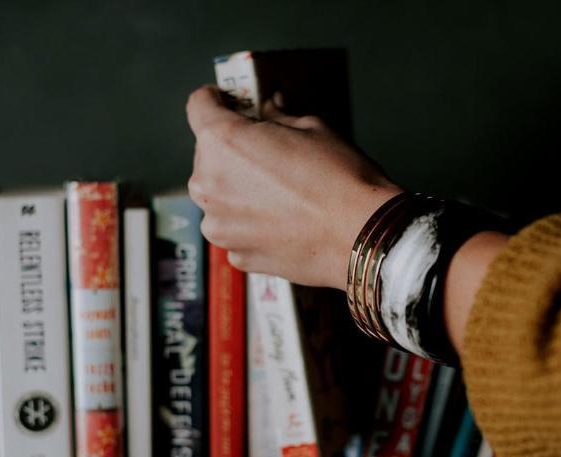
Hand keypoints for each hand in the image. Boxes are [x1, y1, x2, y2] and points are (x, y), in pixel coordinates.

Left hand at [185, 85, 401, 288]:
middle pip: (208, 155)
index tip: (226, 102)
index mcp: (222, 142)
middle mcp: (209, 185)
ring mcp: (219, 225)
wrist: (362, 236)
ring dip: (239, 190)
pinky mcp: (237, 254)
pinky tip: (283, 221)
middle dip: (233, 150)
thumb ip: (277, 117)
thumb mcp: (311, 128)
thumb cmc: (340, 179)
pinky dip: (251, 222)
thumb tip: (269, 109)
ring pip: (219, 196)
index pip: (199, 106)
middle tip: (268, 153)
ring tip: (280, 193)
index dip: (214, 99)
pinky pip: (235, 229)